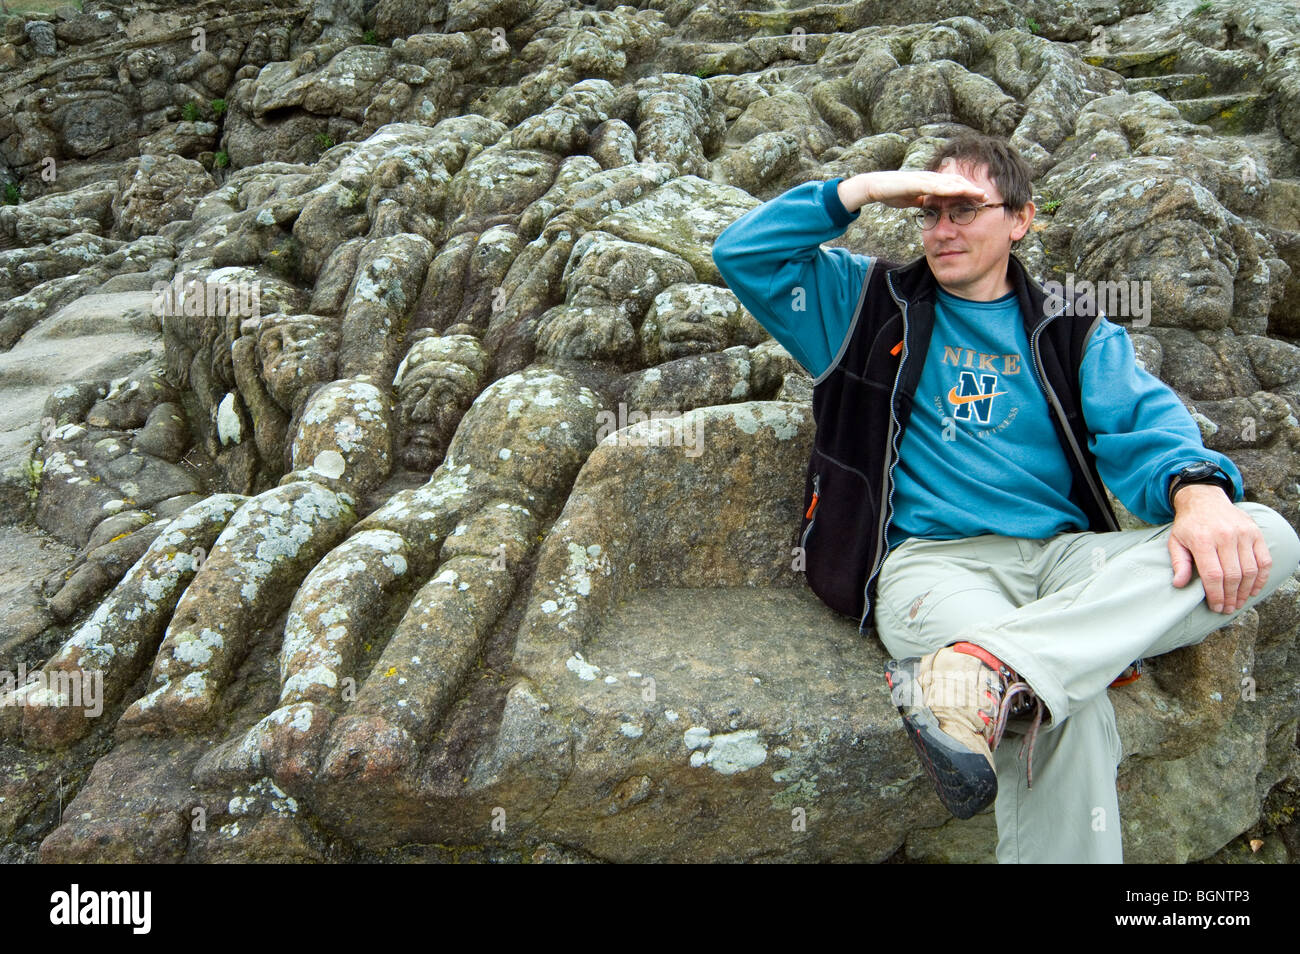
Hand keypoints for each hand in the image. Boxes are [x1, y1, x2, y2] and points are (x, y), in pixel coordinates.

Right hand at [842, 171, 988, 211]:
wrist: (873, 186)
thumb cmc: (890, 192)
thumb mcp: (911, 199)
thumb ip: (922, 201)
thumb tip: (930, 207)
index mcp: (930, 183)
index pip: (953, 186)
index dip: (967, 191)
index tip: (980, 198)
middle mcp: (930, 178)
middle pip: (956, 182)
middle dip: (972, 188)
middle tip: (987, 196)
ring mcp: (924, 178)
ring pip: (950, 182)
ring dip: (966, 188)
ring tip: (980, 194)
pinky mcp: (917, 182)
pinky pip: (936, 186)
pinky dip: (949, 189)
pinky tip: (959, 192)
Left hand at [1167, 484, 1270, 613]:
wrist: (1204, 499)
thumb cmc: (1189, 525)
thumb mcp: (1176, 541)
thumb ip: (1178, 563)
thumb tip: (1179, 584)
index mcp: (1203, 540)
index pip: (1213, 575)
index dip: (1216, 595)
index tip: (1216, 607)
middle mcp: (1225, 536)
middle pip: (1233, 575)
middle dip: (1231, 597)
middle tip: (1228, 608)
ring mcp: (1243, 533)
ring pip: (1250, 570)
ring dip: (1246, 591)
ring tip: (1238, 602)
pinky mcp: (1255, 532)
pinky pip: (1264, 560)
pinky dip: (1261, 577)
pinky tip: (1253, 589)